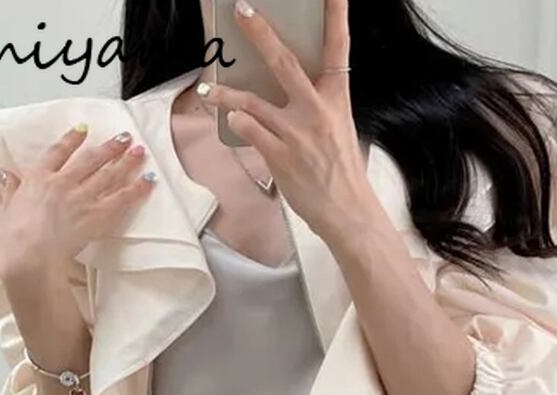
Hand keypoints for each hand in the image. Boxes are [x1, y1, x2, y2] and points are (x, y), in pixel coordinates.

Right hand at [0, 126, 154, 284]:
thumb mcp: (7, 207)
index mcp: (39, 178)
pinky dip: (137, 188)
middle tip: (124, 137)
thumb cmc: (15, 236)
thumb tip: (8, 175)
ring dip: (126, 161)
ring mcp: (81, 198)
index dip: (72, 139)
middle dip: (109, 147)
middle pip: (91, 159)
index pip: (58, 152)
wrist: (31, 255)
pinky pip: (121, 199)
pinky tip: (148, 180)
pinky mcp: (96, 216)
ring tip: (140, 151)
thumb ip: (11, 189)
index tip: (83, 129)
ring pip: (109, 174)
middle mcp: (63, 183)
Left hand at [198, 0, 382, 240]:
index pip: (338, 49)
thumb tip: (289, 89)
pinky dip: (237, 123)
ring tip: (208, 89)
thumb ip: (316, 105)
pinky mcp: (280, 156)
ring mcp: (297, 134)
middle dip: (261, 34)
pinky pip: (249, 131)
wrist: (348, 212)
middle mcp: (317, 112)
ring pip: (252, 102)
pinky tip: (231, 121)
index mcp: (337, 100)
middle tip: (241, 11)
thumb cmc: (341, 172)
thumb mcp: (338, 129)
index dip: (336, 15)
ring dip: (226, 93)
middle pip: (285, 63)